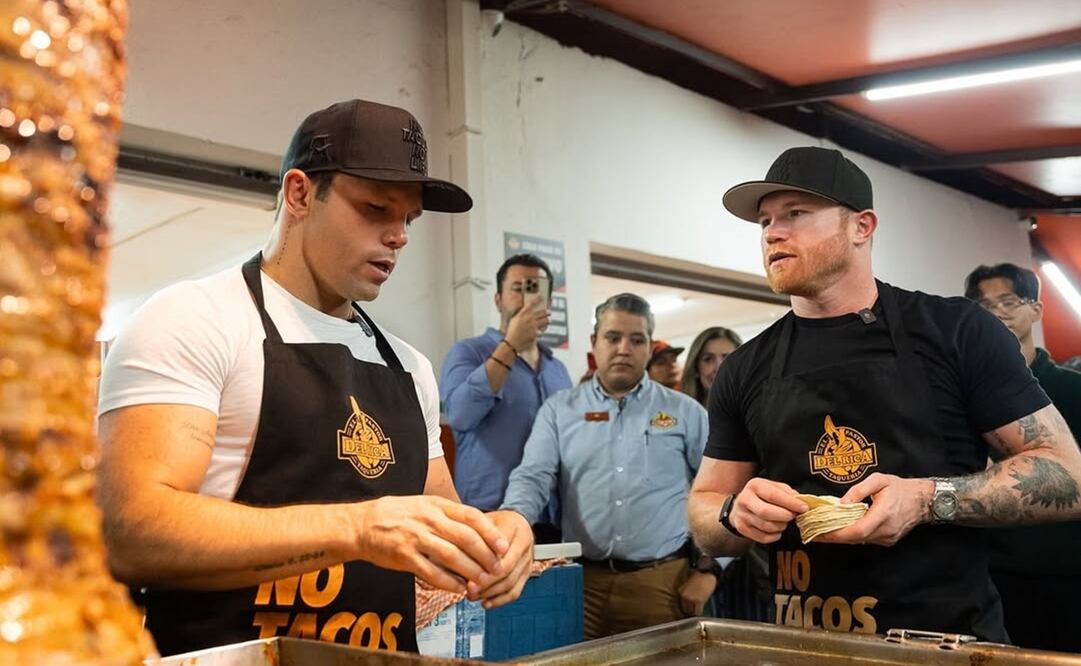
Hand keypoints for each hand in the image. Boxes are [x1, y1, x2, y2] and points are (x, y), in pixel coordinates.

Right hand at [353, 495, 508, 593]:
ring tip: (482, 582)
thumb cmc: (397, 514)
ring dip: (470, 571)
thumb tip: (477, 530)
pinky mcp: (404, 557)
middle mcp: (428, 519)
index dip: (491, 532)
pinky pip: (431, 573)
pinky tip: (458, 588)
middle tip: (497, 568)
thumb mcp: (424, 504)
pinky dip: (448, 583)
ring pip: (452, 556)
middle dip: (486, 556)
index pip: (471, 516)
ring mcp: (416, 538)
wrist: (362, 524)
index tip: (504, 546)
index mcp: (436, 505)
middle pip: (466, 538)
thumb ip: (448, 515)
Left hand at [469, 510, 533, 607]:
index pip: (501, 551)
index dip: (484, 565)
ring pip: (511, 583)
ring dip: (491, 593)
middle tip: (470, 589)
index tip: (468, 575)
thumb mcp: (482, 521)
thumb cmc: (494, 522)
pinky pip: (516, 591)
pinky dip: (500, 600)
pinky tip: (486, 602)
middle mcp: (525, 543)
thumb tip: (456, 556)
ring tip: (473, 596)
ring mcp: (528, 559)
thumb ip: (473, 536)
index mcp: (514, 527)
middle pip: (507, 569)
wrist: (513, 522)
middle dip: (487, 583)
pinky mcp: (526, 573)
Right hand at [504, 298, 549, 350]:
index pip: (531, 304)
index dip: (537, 299)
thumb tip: (525, 311)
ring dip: (548, 320)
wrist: (512, 343)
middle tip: (549, 311)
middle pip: (542, 312)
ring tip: (549, 320)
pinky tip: (541, 331)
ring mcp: (533, 326)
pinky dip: (542, 331)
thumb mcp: (514, 320)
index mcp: (522, 314)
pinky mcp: (536, 333)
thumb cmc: (511, 332)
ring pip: (545, 321)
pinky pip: (542, 331)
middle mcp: (529, 319)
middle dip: (547, 311)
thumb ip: (520, 314)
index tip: (541, 296)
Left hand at [678, 570, 716, 616]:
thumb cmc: (698, 579)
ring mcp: (691, 599)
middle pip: (685, 610)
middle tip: (693, 613)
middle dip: (689, 612)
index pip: (681, 605)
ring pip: (691, 612)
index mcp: (680, 592)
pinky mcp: (699, 601)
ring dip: (695, 613)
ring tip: (697, 613)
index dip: (686, 609)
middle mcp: (684, 596)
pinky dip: (699, 613)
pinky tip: (701, 612)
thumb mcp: (688, 586)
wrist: (706, 573)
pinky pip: (698, 611)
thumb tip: (688, 604)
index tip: (689, 611)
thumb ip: (686, 594)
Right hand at [731, 478, 807, 543]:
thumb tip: (800, 501)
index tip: (804, 508)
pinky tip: (776, 529)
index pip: (773, 495)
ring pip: (766, 526)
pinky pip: (764, 537)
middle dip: (785, 516)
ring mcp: (742, 515)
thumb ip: (787, 492)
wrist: (740, 506)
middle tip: (793, 515)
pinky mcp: (743, 529)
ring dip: (781, 526)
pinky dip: (775, 535)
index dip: (790, 503)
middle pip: (766, 512)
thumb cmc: (761, 496)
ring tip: (783, 521)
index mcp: (754, 486)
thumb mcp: (773, 487)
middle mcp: (745, 500)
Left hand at [816, 473, 933, 546]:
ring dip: (841, 537)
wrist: (924, 500)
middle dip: (833, 537)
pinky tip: (841, 529)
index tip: (821, 532)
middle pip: (855, 539)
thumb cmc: (901, 488)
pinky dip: (852, 536)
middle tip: (814, 532)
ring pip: (860, 541)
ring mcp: (888, 537)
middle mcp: (886, 530)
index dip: (838, 534)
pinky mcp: (888, 540)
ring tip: (823, 530)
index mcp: (883, 514)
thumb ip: (858, 491)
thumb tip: (841, 503)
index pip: (857, 531)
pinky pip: (866, 540)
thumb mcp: (879, 480)